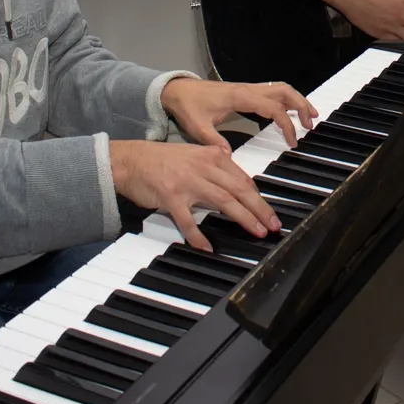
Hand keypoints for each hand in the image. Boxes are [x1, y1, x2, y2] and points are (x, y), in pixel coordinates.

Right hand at [109, 139, 280, 250]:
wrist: (130, 160)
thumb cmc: (161, 160)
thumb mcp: (194, 155)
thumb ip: (216, 167)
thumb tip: (238, 185)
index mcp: (212, 156)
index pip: (243, 178)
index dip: (259, 197)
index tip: (269, 212)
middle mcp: (203, 166)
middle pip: (239, 189)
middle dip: (259, 208)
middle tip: (272, 225)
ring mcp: (188, 181)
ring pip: (223, 200)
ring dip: (243, 218)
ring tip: (255, 231)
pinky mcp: (171, 196)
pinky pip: (188, 220)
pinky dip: (198, 235)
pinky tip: (207, 247)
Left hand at [161, 77, 318, 148]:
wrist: (177, 91)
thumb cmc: (188, 106)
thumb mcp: (198, 127)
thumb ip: (214, 142)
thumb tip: (229, 158)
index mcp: (240, 97)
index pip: (273, 108)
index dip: (286, 125)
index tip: (292, 141)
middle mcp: (248, 89)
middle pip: (284, 91)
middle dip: (301, 105)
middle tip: (310, 123)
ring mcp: (248, 88)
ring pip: (280, 89)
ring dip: (296, 100)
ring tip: (308, 116)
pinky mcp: (245, 92)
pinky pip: (272, 92)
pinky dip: (285, 100)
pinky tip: (289, 112)